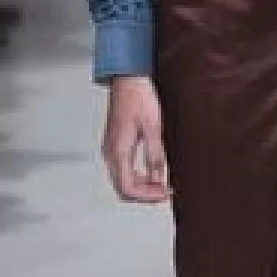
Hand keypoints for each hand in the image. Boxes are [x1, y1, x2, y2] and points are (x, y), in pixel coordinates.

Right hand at [102, 75, 171, 202]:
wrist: (128, 80)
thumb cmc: (139, 98)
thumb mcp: (154, 128)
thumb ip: (155, 155)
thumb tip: (159, 178)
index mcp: (118, 151)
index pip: (128, 188)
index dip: (148, 196)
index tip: (166, 194)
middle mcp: (111, 153)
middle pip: (123, 188)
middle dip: (145, 195)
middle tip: (166, 193)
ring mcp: (111, 149)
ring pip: (123, 180)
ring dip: (142, 186)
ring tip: (163, 184)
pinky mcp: (116, 144)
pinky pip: (124, 169)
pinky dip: (138, 176)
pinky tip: (153, 172)